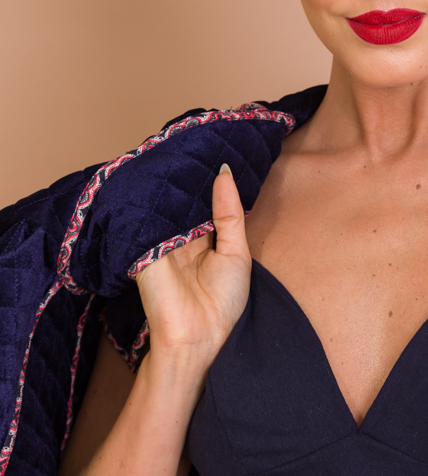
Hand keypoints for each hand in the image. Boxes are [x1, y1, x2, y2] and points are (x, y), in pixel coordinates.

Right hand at [134, 164, 251, 361]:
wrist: (198, 337)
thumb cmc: (222, 302)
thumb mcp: (236, 253)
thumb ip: (229, 214)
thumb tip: (224, 173)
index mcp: (201, 240)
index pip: (201, 201)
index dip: (207, 178)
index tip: (214, 148)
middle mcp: (178, 237)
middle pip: (181, 198)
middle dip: (189, 174)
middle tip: (196, 138)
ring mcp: (158, 240)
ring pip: (165, 202)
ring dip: (172, 181)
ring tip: (181, 147)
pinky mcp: (141, 246)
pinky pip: (148, 215)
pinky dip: (156, 196)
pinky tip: (163, 172)